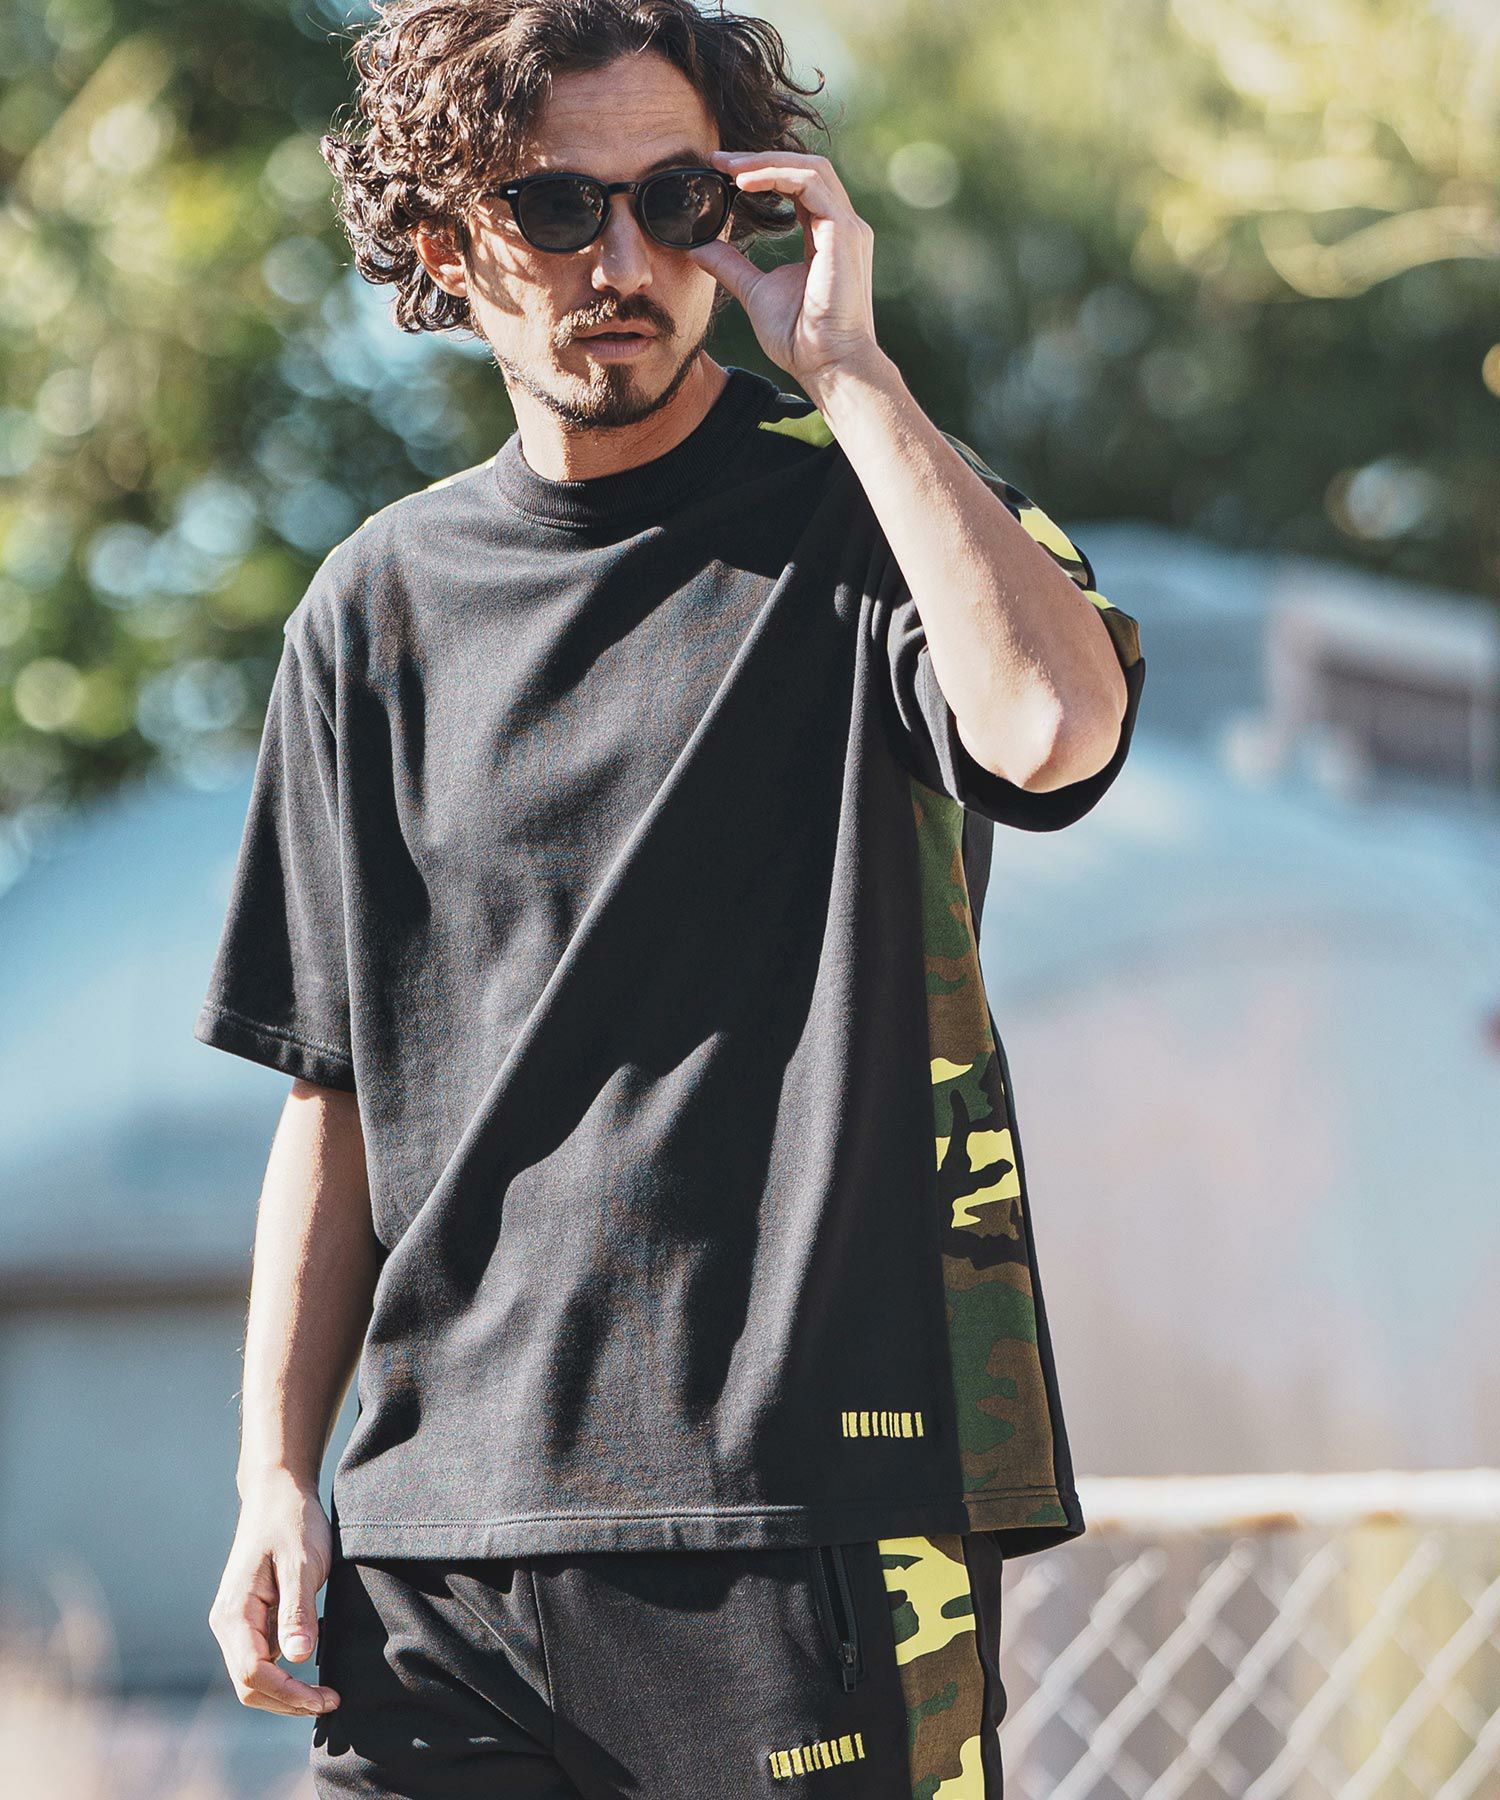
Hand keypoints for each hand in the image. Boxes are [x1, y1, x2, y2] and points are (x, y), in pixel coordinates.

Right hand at [208, 1471, 340, 1716]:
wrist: (279, 1492)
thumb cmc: (291, 1522)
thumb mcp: (302, 1563)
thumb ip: (298, 1611)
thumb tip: (298, 1659)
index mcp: (233, 1613)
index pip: (253, 1674)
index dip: (289, 1694)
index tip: (326, 1698)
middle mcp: (227, 1624)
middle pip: (250, 1685)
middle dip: (288, 1701)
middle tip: (331, 1701)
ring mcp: (238, 1623)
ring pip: (257, 1675)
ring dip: (288, 1690)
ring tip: (326, 1689)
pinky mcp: (252, 1618)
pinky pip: (265, 1656)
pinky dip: (288, 1669)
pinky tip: (317, 1656)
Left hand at [688, 148, 884, 397]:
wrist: (828, 366)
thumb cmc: (801, 339)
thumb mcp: (755, 292)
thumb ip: (731, 266)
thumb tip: (698, 248)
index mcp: (828, 237)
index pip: (799, 187)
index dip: (763, 173)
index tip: (722, 172)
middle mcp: (843, 226)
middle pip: (807, 168)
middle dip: (762, 159)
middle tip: (719, 160)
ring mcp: (848, 228)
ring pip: (810, 168)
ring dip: (766, 162)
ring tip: (728, 168)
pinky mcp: (844, 233)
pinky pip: (810, 184)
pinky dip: (776, 176)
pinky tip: (744, 183)